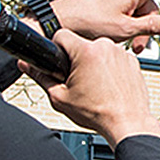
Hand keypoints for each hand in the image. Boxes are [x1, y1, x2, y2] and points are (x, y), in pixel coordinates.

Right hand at [33, 28, 159, 143]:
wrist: (127, 123)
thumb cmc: (98, 113)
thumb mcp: (60, 97)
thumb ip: (41, 77)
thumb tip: (26, 66)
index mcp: (86, 51)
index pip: (61, 35)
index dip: (56, 49)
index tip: (59, 62)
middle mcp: (106, 46)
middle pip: (81, 44)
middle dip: (75, 59)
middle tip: (77, 81)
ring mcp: (122, 53)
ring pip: (99, 51)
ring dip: (93, 63)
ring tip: (95, 86)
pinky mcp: (132, 61)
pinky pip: (114, 58)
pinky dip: (109, 68)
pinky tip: (108, 86)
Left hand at [51, 0, 159, 49]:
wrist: (59, 19)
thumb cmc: (87, 21)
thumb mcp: (125, 29)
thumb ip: (151, 27)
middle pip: (147, 5)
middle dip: (146, 26)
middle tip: (138, 46)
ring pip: (134, 8)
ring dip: (133, 26)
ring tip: (123, 42)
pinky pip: (121, 6)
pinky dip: (122, 20)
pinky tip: (112, 33)